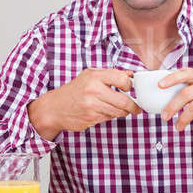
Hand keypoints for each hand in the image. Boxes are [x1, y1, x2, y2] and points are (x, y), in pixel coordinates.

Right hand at [27, 68, 141, 139]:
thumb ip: (111, 74)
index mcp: (95, 76)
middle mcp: (94, 90)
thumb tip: (131, 75)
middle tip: (137, 108)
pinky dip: (110, 116)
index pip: (122, 79)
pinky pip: (109, 118)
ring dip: (123, 112)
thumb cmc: (74, 90)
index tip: (130, 88)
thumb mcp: (90, 76)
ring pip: (118, 112)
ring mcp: (93, 105)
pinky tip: (104, 111)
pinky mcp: (92, 118)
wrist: (55, 108)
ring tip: (120, 109)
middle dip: (133, 106)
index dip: (130, 85)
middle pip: (124, 101)